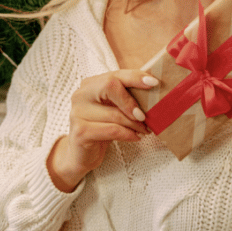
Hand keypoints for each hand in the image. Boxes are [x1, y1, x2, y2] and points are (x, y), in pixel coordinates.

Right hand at [48, 70, 157, 192]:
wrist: (82, 155)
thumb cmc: (103, 127)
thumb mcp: (114, 109)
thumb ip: (127, 97)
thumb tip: (154, 90)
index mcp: (90, 84)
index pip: (115, 75)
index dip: (135, 77)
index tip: (154, 82)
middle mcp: (81, 95)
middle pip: (110, 86)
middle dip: (132, 101)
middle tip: (145, 116)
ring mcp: (77, 113)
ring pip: (115, 113)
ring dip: (135, 124)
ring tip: (145, 130)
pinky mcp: (80, 132)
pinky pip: (112, 130)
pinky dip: (128, 134)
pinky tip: (136, 137)